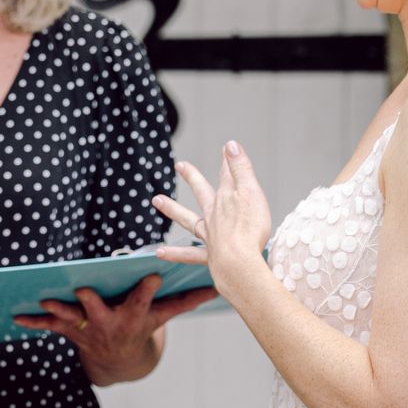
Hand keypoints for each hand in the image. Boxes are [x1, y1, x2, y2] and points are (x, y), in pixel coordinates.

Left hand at [13, 274, 217, 384]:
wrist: (118, 361)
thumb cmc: (142, 328)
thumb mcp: (163, 316)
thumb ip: (186, 301)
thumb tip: (217, 286)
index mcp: (134, 317)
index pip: (143, 301)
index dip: (146, 289)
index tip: (151, 274)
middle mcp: (110, 323)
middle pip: (100, 311)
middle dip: (91, 301)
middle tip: (83, 289)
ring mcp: (88, 329)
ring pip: (71, 318)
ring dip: (57, 309)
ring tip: (44, 299)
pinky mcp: (70, 331)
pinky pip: (49, 326)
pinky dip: (33, 321)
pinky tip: (15, 315)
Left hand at [153, 140, 272, 295]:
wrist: (239, 263)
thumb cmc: (249, 229)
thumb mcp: (250, 193)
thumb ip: (240, 169)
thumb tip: (229, 144)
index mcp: (226, 200)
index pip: (227, 176)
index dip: (228, 162)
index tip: (226, 149)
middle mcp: (214, 216)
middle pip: (202, 193)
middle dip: (193, 178)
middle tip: (180, 166)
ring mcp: (211, 236)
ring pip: (188, 220)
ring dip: (173, 209)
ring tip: (157, 200)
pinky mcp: (211, 257)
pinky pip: (189, 254)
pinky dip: (174, 253)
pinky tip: (159, 252)